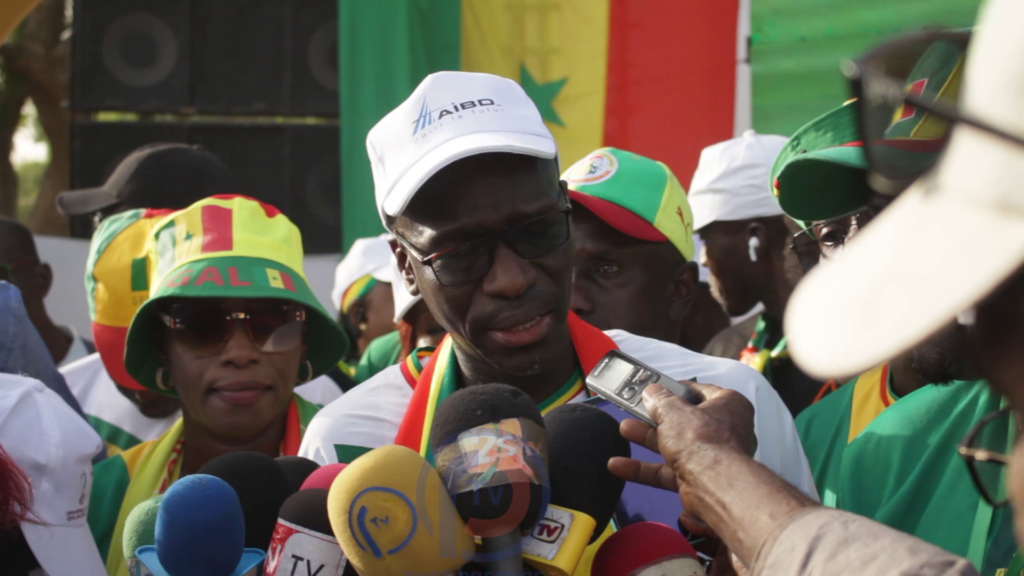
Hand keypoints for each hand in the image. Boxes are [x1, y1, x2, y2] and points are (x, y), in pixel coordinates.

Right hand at [608, 382, 756, 499]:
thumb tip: (651, 391)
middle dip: (655, 417)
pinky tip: (618, 466)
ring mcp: (711, 457)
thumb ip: (659, 400)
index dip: (677, 390)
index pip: (701, 392)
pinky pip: (669, 471)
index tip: (657, 390)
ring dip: (647, 439)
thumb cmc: (699, 438)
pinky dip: (645, 469)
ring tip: (623, 430)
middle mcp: (723, 430)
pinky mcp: (698, 479)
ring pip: (675, 445)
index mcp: (728, 405)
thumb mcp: (673, 411)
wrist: (715, 486)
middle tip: (634, 410)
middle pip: (684, 420)